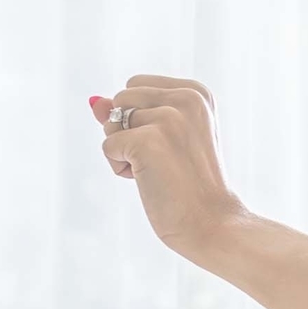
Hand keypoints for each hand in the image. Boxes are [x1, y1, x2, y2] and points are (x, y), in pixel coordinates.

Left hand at [93, 76, 243, 257]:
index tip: (172, 145)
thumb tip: (95, 101)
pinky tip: (150, 181)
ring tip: (158, 170)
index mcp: (196, 92)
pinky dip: (119, 168)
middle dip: (128, 131)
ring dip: (124, 150)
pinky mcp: (148, 141)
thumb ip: (131, 113)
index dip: (140, 118)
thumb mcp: (164, 139)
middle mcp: (186, 98)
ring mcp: (168, 118)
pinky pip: (108, 146)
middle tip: (164, 161)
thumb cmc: (189, 184)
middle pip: (122, 99)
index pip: (136, 86)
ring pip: (111, 122)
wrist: (212, 223)